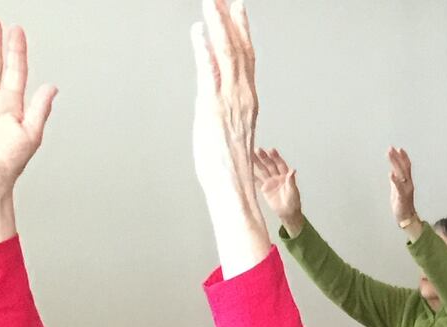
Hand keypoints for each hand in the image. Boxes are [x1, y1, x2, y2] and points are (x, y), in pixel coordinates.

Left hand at [191, 0, 258, 200]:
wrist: (232, 188)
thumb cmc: (227, 167)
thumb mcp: (223, 127)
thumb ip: (218, 101)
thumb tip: (210, 86)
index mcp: (246, 100)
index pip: (246, 57)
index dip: (241, 30)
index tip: (237, 8)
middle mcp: (242, 96)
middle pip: (239, 48)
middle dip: (230, 18)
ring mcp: (229, 101)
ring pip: (227, 53)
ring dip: (218, 25)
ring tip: (211, 2)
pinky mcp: (213, 108)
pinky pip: (210, 72)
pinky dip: (205, 49)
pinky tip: (199, 31)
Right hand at [254, 146, 300, 230]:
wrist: (288, 213)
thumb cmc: (293, 202)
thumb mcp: (293, 191)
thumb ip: (291, 181)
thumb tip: (293, 170)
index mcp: (285, 175)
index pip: (280, 164)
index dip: (276, 157)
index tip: (271, 150)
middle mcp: (277, 176)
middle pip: (270, 165)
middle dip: (264, 157)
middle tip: (257, 150)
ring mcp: (270, 182)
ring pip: (263, 170)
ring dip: (257, 163)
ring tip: (250, 155)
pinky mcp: (265, 189)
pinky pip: (258, 181)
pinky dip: (253, 176)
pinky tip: (247, 170)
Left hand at [387, 146, 415, 230]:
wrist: (406, 218)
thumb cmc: (401, 204)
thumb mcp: (397, 189)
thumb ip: (395, 180)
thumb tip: (392, 171)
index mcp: (407, 181)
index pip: (406, 166)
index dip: (403, 157)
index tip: (398, 148)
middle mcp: (408, 183)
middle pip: (403, 167)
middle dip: (397, 157)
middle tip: (391, 148)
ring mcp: (406, 190)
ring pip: (401, 174)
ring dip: (395, 163)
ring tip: (390, 155)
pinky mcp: (402, 197)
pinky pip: (399, 187)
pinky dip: (395, 180)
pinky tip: (391, 174)